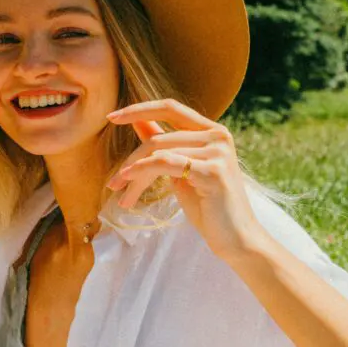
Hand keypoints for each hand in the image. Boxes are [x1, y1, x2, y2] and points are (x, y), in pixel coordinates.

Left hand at [105, 99, 267, 259]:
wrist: (236, 239)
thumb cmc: (208, 207)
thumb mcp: (180, 171)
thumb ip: (164, 145)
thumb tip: (138, 121)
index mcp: (212, 131)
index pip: (170, 107)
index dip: (139, 109)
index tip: (111, 116)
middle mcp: (218, 136)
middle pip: (159, 138)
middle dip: (130, 160)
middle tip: (113, 184)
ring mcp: (218, 152)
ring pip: (159, 152)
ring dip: (132, 174)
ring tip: (119, 194)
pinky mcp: (213, 171)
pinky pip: (166, 164)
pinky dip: (141, 172)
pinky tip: (128, 184)